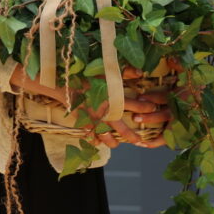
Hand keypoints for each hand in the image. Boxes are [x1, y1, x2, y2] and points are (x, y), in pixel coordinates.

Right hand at [10, 64, 171, 148]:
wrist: (59, 79)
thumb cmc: (83, 71)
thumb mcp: (104, 68)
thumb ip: (123, 70)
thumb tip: (140, 71)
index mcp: (111, 96)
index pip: (133, 104)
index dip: (145, 108)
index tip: (153, 109)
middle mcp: (103, 109)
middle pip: (120, 126)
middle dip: (131, 135)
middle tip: (140, 142)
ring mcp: (91, 116)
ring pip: (104, 134)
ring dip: (111, 141)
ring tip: (115, 145)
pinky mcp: (79, 118)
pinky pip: (86, 132)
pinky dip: (91, 139)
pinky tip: (94, 143)